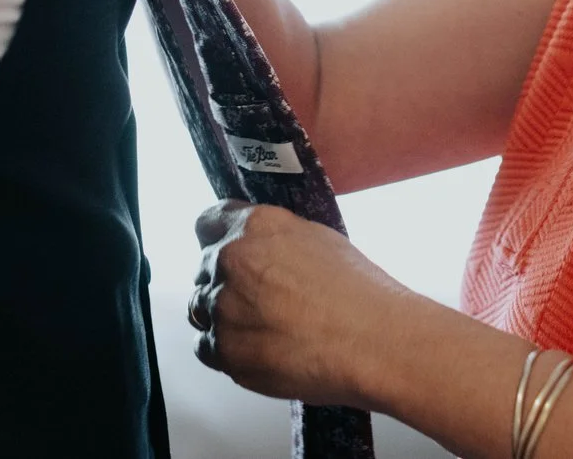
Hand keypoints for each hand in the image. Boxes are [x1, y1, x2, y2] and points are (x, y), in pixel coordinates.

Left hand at [189, 202, 412, 407]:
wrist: (371, 341)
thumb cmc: (357, 292)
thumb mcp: (317, 238)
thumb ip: (274, 239)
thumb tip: (261, 250)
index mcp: (254, 226)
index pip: (208, 223)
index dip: (219, 239)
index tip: (228, 252)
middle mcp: (230, 260)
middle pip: (204, 269)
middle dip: (226, 282)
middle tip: (258, 299)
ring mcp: (223, 307)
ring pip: (201, 309)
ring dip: (223, 316)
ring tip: (262, 327)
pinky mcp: (224, 350)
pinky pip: (206, 347)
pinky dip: (226, 349)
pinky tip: (259, 348)